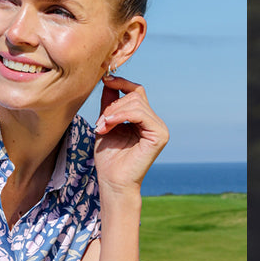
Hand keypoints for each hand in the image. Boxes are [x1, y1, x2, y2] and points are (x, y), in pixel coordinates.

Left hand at [94, 74, 167, 195]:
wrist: (113, 181)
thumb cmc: (108, 157)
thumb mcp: (105, 123)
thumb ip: (109, 103)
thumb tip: (108, 79)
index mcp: (144, 119)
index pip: (137, 91)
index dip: (122, 83)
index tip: (105, 79)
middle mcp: (154, 122)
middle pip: (135, 95)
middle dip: (113, 105)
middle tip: (100, 122)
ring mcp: (160, 128)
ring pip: (136, 103)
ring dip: (113, 112)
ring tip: (102, 127)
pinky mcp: (160, 135)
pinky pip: (140, 114)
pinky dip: (121, 115)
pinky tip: (109, 124)